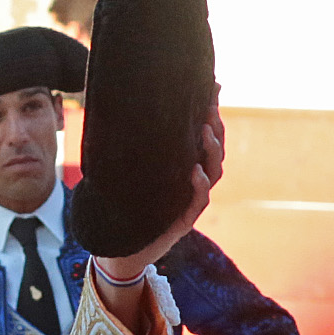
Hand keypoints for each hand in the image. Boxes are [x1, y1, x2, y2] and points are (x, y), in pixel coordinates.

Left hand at [95, 93, 225, 282]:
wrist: (118, 247)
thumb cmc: (122, 206)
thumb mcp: (127, 169)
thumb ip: (132, 144)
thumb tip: (118, 106)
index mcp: (182, 166)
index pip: (203, 135)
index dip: (211, 112)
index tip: (213, 87)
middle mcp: (191, 182)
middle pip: (214, 151)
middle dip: (216, 127)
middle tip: (210, 107)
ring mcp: (190, 202)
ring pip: (213, 174)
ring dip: (211, 151)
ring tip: (205, 131)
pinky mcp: (184, 222)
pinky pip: (198, 202)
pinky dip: (198, 186)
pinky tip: (195, 171)